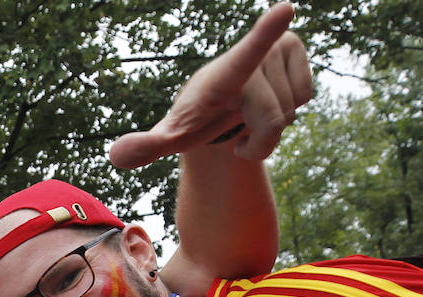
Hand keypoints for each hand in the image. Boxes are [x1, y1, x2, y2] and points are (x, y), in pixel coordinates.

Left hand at [109, 2, 312, 168]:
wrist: (218, 99)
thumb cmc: (196, 116)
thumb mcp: (174, 135)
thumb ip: (147, 145)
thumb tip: (115, 157)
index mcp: (226, 71)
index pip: (246, 53)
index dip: (264, 34)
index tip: (285, 9)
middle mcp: (254, 53)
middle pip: (273, 120)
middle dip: (258, 141)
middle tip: (235, 132)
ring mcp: (277, 46)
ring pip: (291, 114)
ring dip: (272, 130)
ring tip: (249, 115)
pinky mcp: (296, 46)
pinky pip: (306, 97)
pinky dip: (291, 112)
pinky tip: (269, 103)